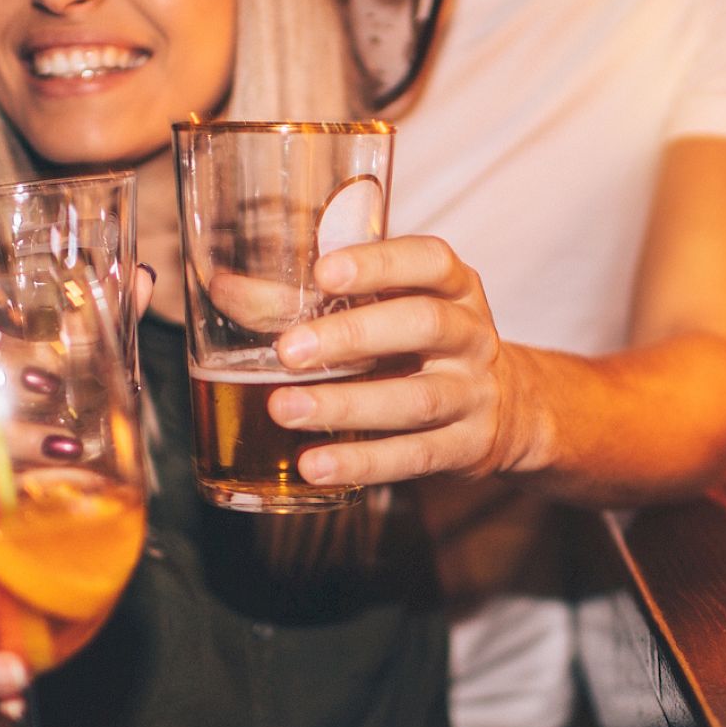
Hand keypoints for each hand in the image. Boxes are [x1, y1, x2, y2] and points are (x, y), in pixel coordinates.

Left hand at [268, 235, 524, 487]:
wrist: (504, 409)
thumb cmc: (415, 346)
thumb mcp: (380, 312)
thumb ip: (303, 300)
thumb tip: (221, 288)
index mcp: (452, 287)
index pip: (429, 261)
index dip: (379, 263)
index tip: (324, 273)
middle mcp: (469, 335)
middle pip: (422, 325)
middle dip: (352, 336)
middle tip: (288, 352)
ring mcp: (472, 393)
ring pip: (416, 399)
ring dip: (345, 405)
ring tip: (283, 410)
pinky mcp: (465, 447)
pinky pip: (413, 456)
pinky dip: (361, 462)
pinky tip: (313, 465)